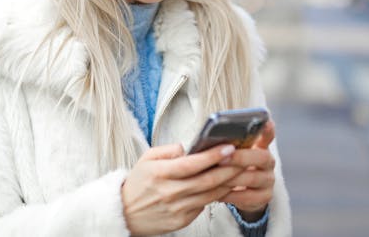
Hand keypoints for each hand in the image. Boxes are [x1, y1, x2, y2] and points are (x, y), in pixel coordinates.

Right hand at [121, 142, 241, 234]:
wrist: (125, 213)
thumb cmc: (138, 183)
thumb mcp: (146, 158)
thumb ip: (168, 150)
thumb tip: (189, 147)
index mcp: (160, 173)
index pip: (192, 163)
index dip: (213, 155)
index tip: (229, 147)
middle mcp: (170, 191)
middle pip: (207, 180)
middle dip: (229, 168)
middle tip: (243, 158)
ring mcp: (177, 208)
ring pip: (210, 194)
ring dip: (227, 182)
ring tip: (239, 171)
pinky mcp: (182, 220)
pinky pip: (204, 206)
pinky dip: (216, 195)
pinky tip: (224, 186)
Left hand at [218, 120, 276, 220]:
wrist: (244, 192)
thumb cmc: (233, 166)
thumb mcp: (233, 153)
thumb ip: (229, 144)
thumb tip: (213, 133)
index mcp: (261, 146)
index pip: (268, 135)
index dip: (267, 130)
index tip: (266, 122)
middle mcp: (269, 162)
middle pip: (261, 157)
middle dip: (240, 157)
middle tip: (221, 158)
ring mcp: (269, 180)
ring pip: (253, 178)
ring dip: (232, 178)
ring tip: (215, 176)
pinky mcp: (264, 197)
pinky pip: (248, 197)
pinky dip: (231, 195)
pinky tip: (218, 192)